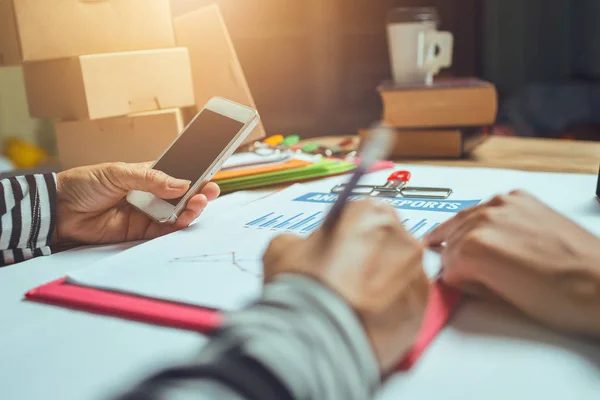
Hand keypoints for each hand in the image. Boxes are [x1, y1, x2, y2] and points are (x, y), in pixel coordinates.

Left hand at [55, 162, 219, 244]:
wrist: (59, 209)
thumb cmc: (85, 183)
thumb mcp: (119, 172)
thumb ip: (151, 179)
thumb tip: (182, 183)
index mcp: (147, 176)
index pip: (176, 176)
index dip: (194, 176)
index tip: (210, 175)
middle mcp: (150, 195)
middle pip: (182, 197)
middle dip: (199, 195)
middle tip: (208, 192)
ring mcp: (146, 215)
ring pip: (176, 215)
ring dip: (190, 211)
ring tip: (197, 204)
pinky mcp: (138, 233)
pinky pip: (162, 232)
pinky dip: (175, 229)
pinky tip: (183, 221)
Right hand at [263, 200, 428, 373]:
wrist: (316, 339)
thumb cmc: (302, 288)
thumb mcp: (282, 249)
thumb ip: (301, 241)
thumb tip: (303, 249)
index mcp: (371, 214)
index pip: (364, 215)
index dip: (348, 235)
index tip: (338, 252)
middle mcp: (402, 239)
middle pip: (388, 243)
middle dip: (370, 258)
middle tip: (344, 281)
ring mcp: (416, 275)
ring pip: (400, 274)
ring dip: (383, 285)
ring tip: (355, 306)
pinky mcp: (422, 310)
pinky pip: (407, 303)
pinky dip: (391, 310)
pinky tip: (366, 321)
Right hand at [424, 190, 599, 336]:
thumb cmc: (563, 297)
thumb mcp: (505, 300)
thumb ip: (474, 282)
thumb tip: (463, 275)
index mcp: (474, 249)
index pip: (446, 267)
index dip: (455, 280)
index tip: (464, 287)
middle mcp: (484, 220)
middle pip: (450, 240)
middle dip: (455, 256)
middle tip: (463, 271)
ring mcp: (503, 204)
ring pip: (463, 219)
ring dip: (461, 233)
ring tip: (459, 245)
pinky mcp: (520, 198)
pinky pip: (486, 206)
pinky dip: (482, 218)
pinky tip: (488, 229)